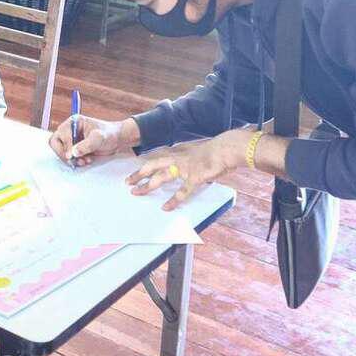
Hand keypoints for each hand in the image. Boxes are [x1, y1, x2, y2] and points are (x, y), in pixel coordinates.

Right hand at [49, 115, 139, 166]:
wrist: (117, 140)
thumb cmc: (109, 134)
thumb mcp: (99, 138)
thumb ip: (86, 145)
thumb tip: (72, 153)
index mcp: (74, 122)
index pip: (61, 135)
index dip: (66, 146)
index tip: (72, 155)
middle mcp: (70, 130)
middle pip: (55, 142)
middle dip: (63, 153)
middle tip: (73, 160)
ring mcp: (71, 139)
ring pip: (60, 151)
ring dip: (70, 159)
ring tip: (83, 161)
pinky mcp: (74, 148)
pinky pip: (67, 157)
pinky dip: (75, 161)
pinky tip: (86, 160)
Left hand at [126, 129, 251, 209]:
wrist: (227, 148)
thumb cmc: (215, 151)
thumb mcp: (196, 151)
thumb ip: (187, 157)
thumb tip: (182, 163)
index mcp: (178, 152)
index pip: (156, 158)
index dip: (145, 164)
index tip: (135, 169)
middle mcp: (177, 158)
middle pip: (152, 165)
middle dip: (138, 174)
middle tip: (127, 182)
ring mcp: (184, 168)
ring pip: (160, 177)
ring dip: (147, 185)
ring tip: (137, 192)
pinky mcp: (194, 177)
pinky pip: (182, 191)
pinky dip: (173, 200)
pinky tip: (166, 207)